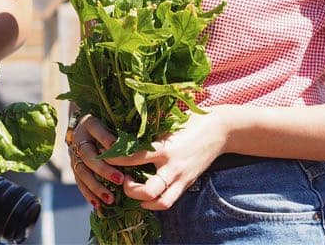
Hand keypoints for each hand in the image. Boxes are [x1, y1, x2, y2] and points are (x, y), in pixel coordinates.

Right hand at [68, 115, 126, 211]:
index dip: (107, 140)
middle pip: (88, 155)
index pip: (96, 130)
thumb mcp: (113, 121)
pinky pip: (80, 182)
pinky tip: (99, 205)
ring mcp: (74, 154)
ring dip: (96, 187)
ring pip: (82, 172)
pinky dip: (89, 194)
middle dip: (103, 169)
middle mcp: (79, 139)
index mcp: (89, 124)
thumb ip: (122, 131)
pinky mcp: (75, 167)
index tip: (119, 148)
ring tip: (110, 199)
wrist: (87, 127)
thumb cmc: (107, 123)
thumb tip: (138, 145)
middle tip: (120, 179)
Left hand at [106, 108, 227, 210]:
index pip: (134, 158)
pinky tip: (145, 195)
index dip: (117, 159)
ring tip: (132, 189)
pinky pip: (170, 201)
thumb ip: (149, 130)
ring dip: (142, 201)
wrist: (220, 130)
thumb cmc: (190, 121)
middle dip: (129, 188)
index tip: (105, 156)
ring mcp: (181, 178)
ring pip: (160, 202)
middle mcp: (173, 167)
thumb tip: (124, 129)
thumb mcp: (167, 123)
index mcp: (165, 148)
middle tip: (121, 178)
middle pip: (147, 190)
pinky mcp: (187, 184)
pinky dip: (155, 203)